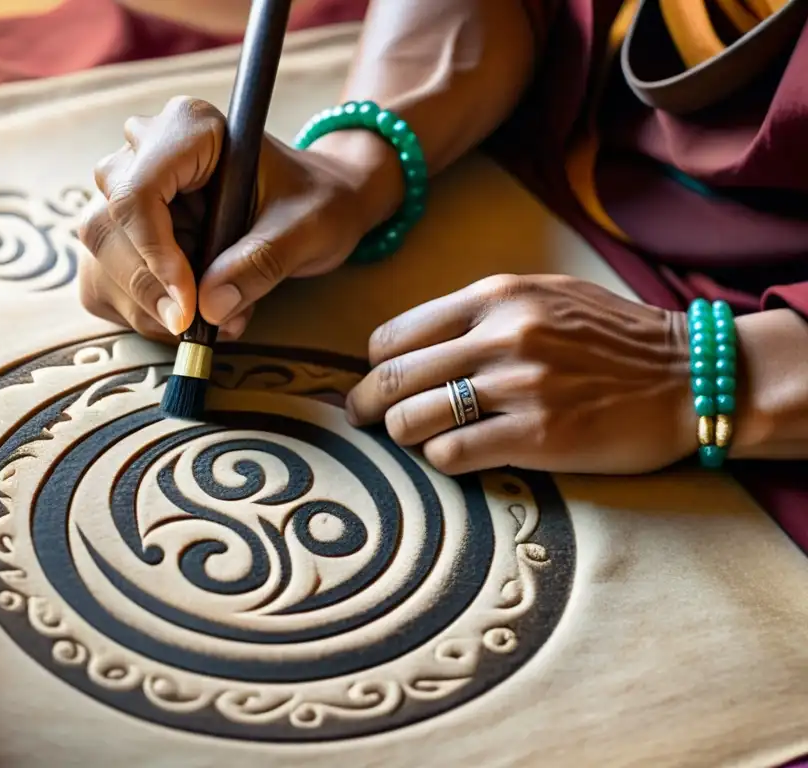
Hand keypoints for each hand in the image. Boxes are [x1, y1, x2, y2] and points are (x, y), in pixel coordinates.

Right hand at [78, 96, 402, 341]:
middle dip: (147, 289)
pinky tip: (185, 318)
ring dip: (144, 306)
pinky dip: (140, 311)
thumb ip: (261, 263)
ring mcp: (128, 190)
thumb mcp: (307, 230)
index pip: (137, 192)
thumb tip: (210, 308)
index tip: (187, 305)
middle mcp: (145, 152)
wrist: (319, 204)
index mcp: (190, 129)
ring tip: (205, 323)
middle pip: (106, 228)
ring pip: (100, 258)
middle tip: (195, 326)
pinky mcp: (126, 229)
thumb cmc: (317, 202)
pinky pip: (104, 278)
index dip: (154, 254)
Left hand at [345, 274, 695, 474]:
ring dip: (404, 435)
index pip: (394, 335)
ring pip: (410, 420)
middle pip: (389, 379)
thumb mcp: (545, 296)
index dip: (374, 364)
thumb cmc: (611, 338)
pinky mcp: (536, 437)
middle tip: (363, 419)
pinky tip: (459, 454)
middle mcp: (500, 336)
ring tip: (417, 439)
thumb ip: (480, 312)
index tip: (375, 380)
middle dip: (365, 405)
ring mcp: (518, 387)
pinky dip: (443, 459)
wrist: (687, 378)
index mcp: (496, 296)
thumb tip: (412, 345)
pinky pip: (452, 454)